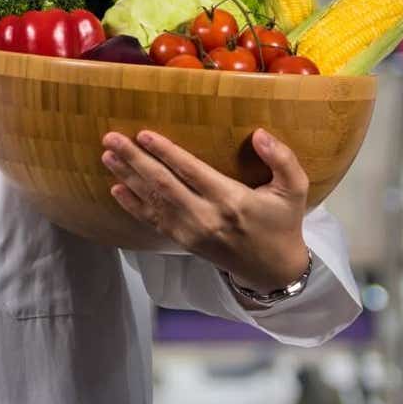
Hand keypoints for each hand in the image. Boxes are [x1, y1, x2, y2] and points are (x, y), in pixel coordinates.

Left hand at [101, 127, 309, 291]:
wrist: (274, 270)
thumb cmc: (282, 223)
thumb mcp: (295, 189)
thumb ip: (282, 159)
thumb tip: (259, 133)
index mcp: (231, 200)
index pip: (191, 172)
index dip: (166, 152)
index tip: (144, 134)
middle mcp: (206, 217)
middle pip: (162, 185)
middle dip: (135, 160)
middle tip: (111, 138)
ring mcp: (191, 232)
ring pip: (153, 202)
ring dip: (128, 177)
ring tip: (108, 155)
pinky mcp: (184, 242)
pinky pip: (153, 222)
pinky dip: (132, 205)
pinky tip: (116, 188)